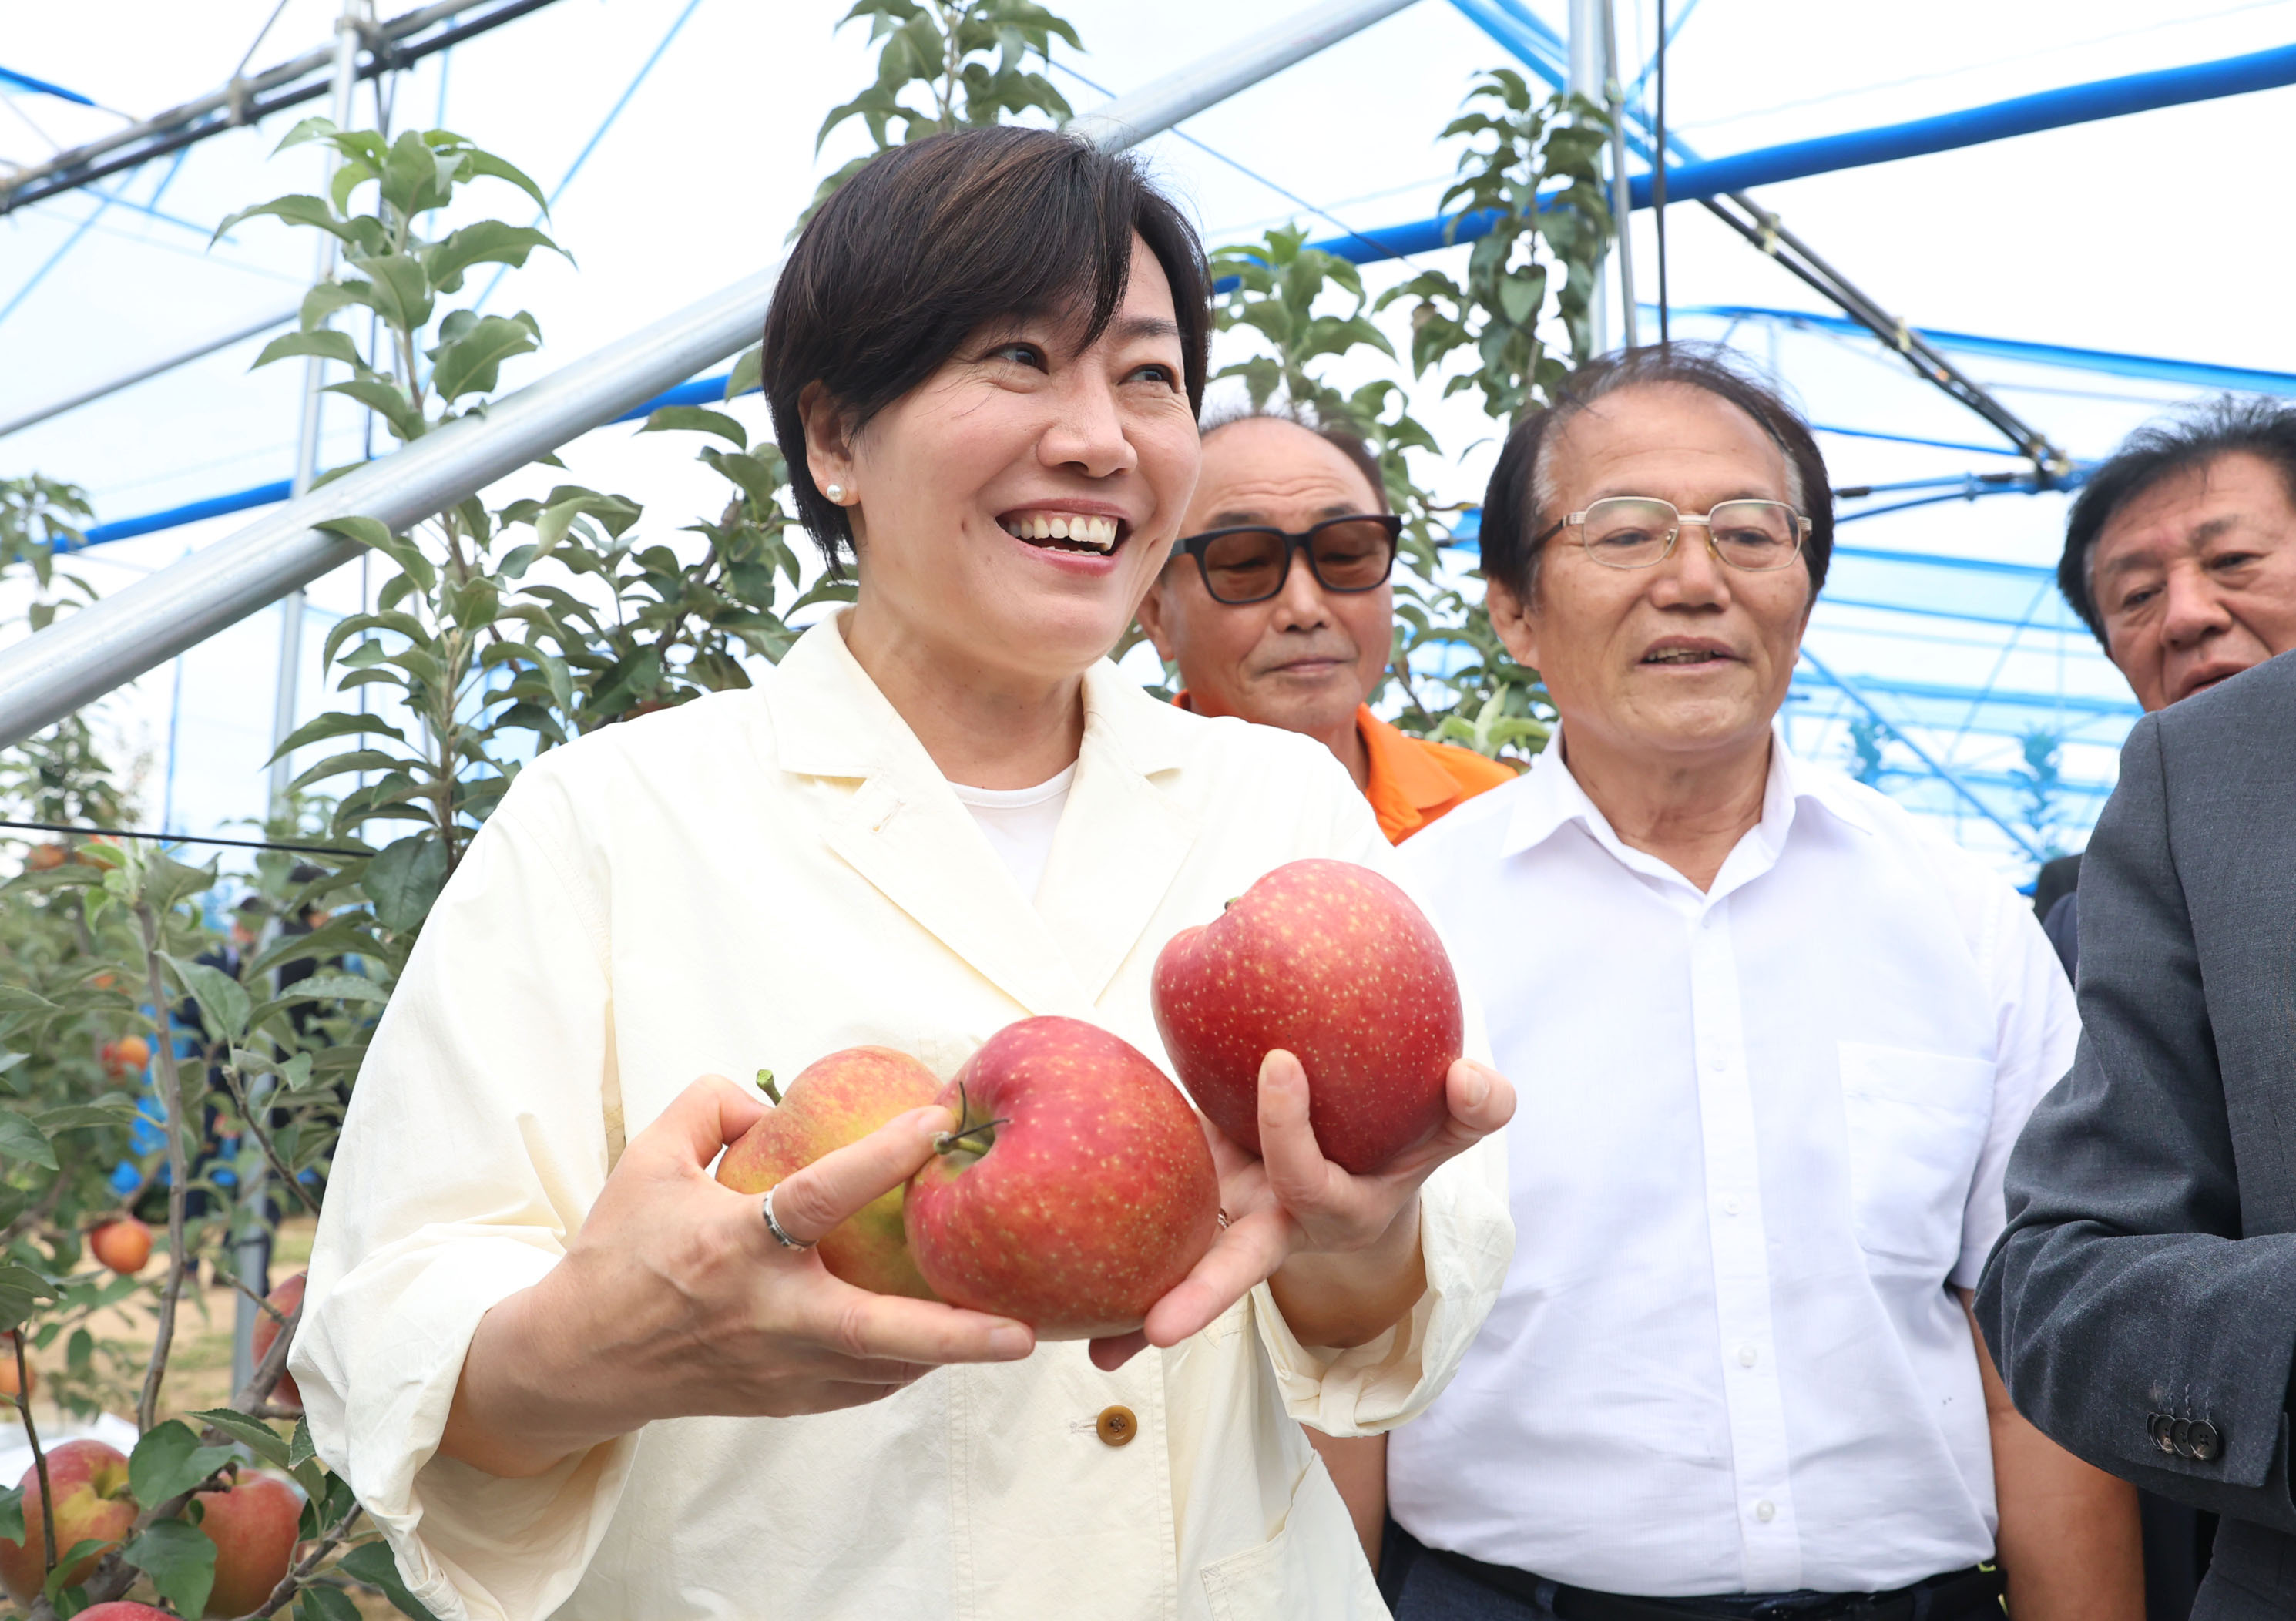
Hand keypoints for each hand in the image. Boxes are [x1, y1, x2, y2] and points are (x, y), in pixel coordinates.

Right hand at [442, 1074, 1035, 1476]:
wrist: (578, 1361)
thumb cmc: (619, 1252)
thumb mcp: (647, 1160)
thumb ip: (709, 1107)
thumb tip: (774, 1099)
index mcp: (732, 1245)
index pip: (821, 1196)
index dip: (883, 1157)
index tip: (938, 1124)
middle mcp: (765, 1315)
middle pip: (875, 1333)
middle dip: (955, 1337)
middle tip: (1023, 1332)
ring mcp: (780, 1369)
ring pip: (884, 1371)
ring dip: (945, 1350)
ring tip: (1004, 1321)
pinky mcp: (786, 1402)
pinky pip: (865, 1387)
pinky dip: (906, 1364)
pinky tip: (937, 1336)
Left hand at [1088, 1051, 1512, 1369]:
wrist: (1361, 1156)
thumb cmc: (1403, 1134)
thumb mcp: (1446, 1125)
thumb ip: (1474, 1108)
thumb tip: (1475, 1078)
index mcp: (1334, 1202)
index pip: (1307, 1174)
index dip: (1293, 1126)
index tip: (1278, 1061)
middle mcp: (1276, 1223)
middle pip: (1239, 1265)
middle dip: (1203, 1297)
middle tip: (1159, 1331)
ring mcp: (1232, 1218)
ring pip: (1187, 1265)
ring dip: (1137, 1310)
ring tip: (1088, 1355)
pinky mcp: (1192, 1196)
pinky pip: (1149, 1227)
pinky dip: (1108, 1260)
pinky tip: (1046, 1282)